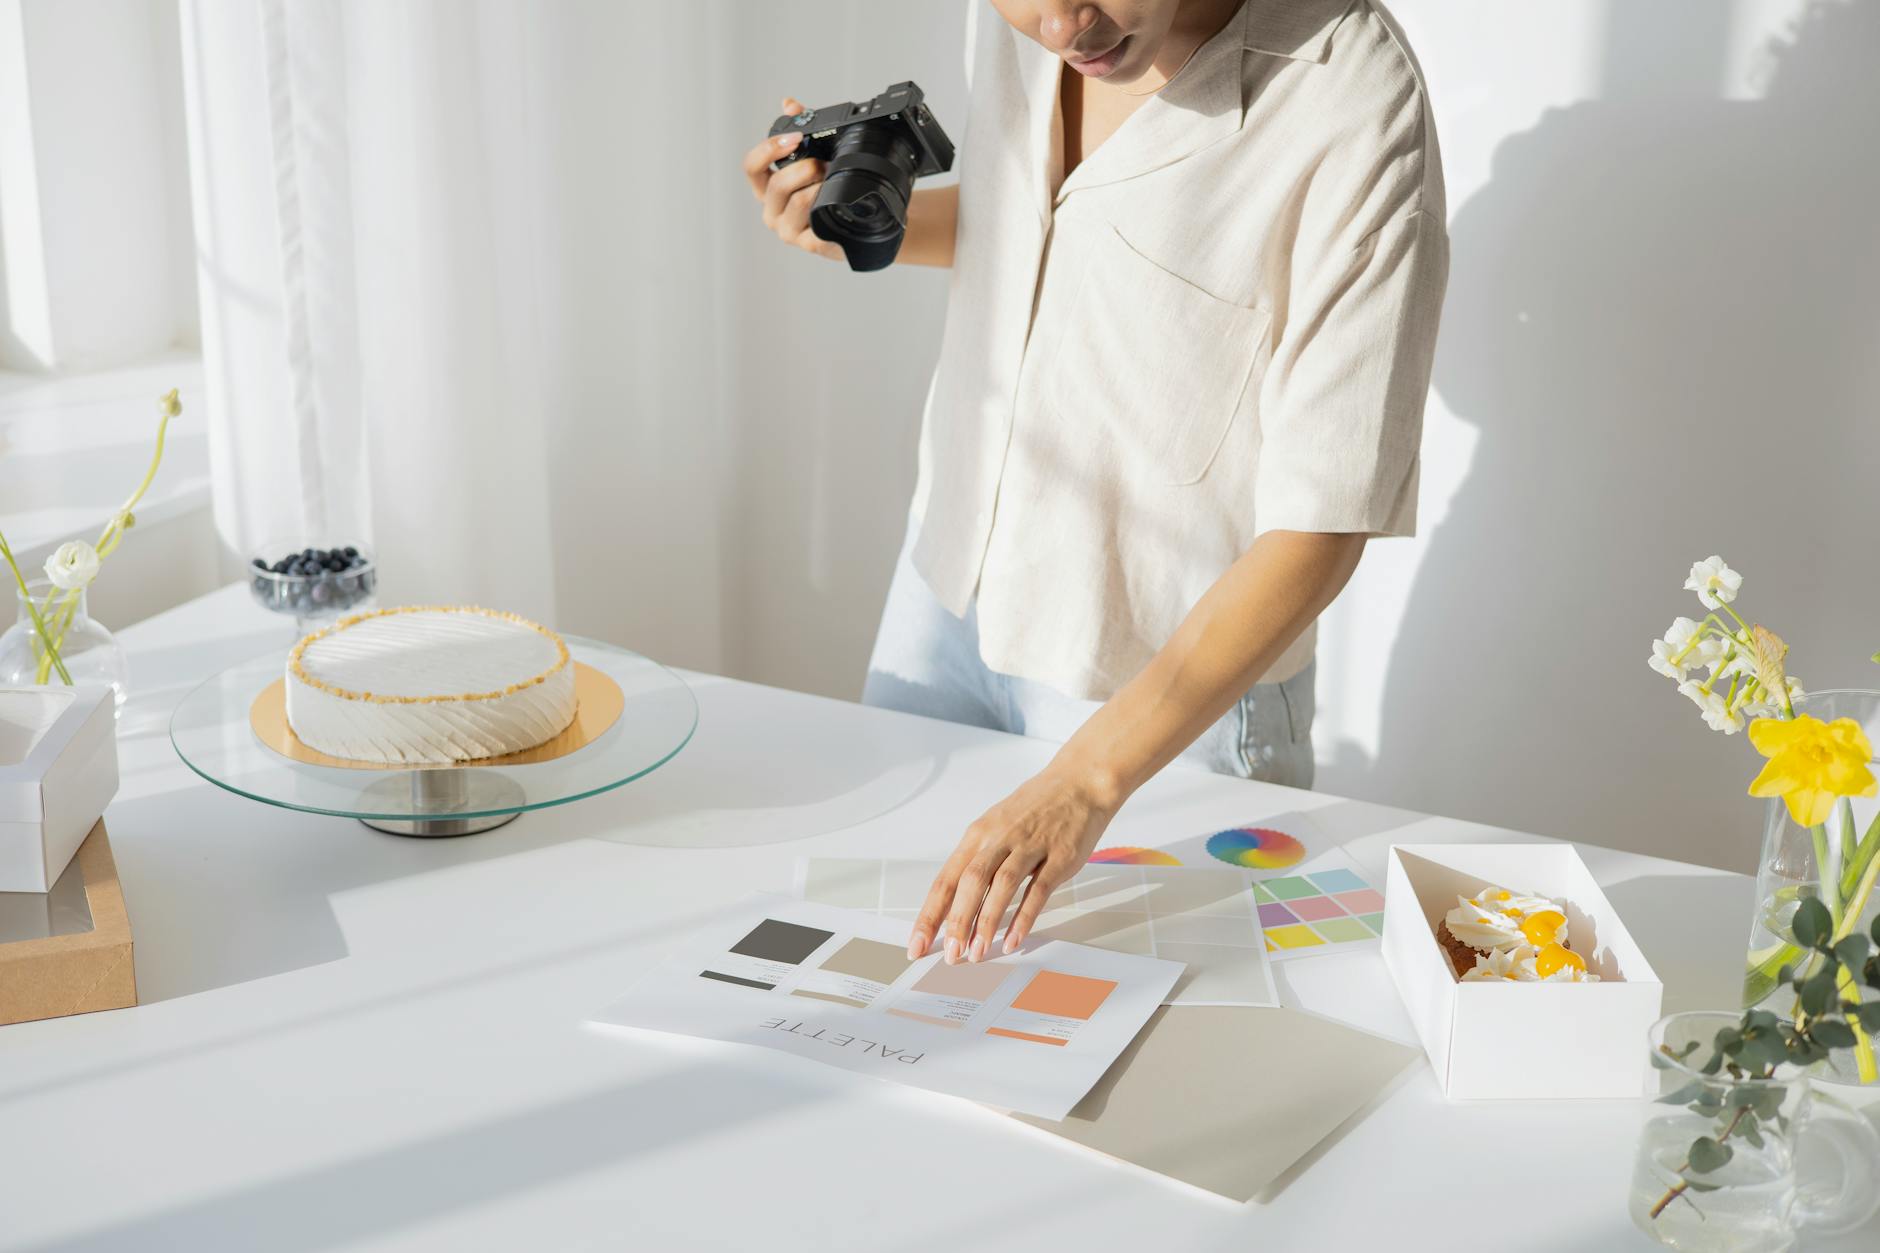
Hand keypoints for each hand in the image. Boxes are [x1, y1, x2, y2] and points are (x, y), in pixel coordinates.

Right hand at [741, 96, 841, 261]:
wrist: (864, 222)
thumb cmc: (831, 190)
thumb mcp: (814, 156)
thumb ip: (800, 130)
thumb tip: (789, 104)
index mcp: (768, 188)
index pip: (752, 166)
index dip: (769, 149)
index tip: (795, 137)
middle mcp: (773, 211)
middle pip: (776, 185)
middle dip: (803, 168)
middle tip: (824, 163)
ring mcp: (789, 230)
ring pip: (796, 202)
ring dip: (817, 186)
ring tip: (832, 180)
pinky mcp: (810, 245)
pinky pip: (816, 223)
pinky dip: (827, 207)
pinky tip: (835, 200)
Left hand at [907, 759, 1122, 963]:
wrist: (1079, 782)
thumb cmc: (1035, 808)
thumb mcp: (996, 827)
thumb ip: (977, 861)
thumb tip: (953, 902)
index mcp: (978, 835)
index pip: (946, 879)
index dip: (930, 914)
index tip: (918, 943)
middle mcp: (999, 839)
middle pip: (969, 883)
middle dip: (956, 922)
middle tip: (949, 955)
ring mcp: (1030, 846)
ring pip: (1001, 885)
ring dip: (986, 922)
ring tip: (976, 953)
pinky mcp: (1059, 856)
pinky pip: (1038, 889)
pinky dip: (1024, 916)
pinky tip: (1013, 939)